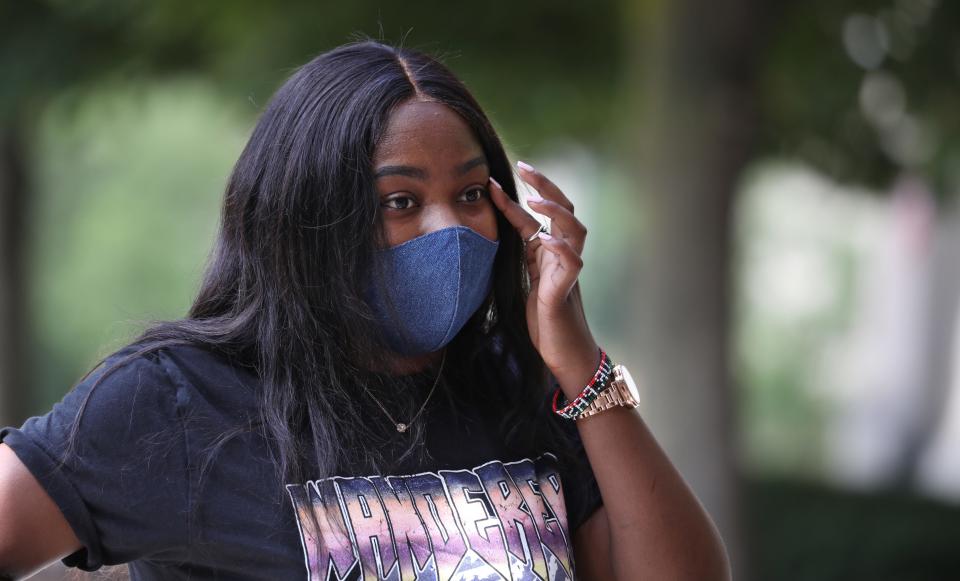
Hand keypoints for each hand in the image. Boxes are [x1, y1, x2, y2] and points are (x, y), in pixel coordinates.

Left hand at [488, 161, 599, 392]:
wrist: (564, 355)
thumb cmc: (544, 321)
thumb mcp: (524, 281)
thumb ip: (519, 257)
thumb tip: (497, 236)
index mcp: (548, 252)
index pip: (535, 216)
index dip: (514, 197)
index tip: (490, 180)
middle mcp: (562, 256)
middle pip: (563, 210)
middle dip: (545, 186)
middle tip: (524, 167)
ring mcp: (569, 271)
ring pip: (574, 230)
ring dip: (556, 212)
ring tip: (536, 199)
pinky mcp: (567, 291)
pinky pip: (573, 264)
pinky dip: (561, 249)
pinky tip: (546, 238)